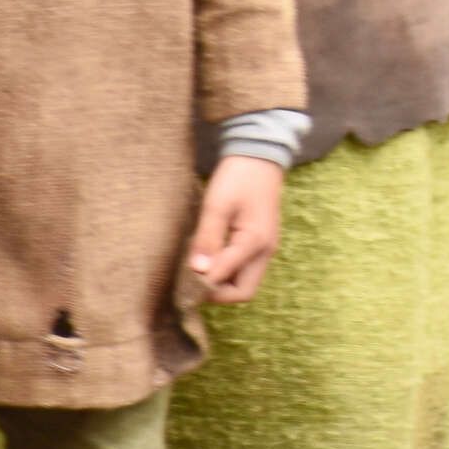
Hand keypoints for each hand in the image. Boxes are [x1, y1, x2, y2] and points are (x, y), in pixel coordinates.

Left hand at [190, 156, 283, 304]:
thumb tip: (198, 271)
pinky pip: (244, 268)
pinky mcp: (261, 242)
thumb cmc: (238, 177)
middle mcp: (265, 251)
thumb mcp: (217, 206)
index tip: (183, 279)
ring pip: (244, 282)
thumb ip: (208, 240)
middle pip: (243, 292)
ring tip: (200, 263)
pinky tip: (211, 254)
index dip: (204, 288)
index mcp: (255, 243)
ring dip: (221, 281)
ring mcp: (266, 247)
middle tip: (193, 277)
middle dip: (217, 292)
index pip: (229, 284)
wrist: (259, 155)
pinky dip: (227, 270)